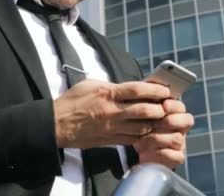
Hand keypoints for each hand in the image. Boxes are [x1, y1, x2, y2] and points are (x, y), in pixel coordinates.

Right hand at [53, 79, 170, 148]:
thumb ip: (111, 85)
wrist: (57, 124)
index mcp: (108, 94)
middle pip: (145, 111)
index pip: (138, 90)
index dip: (155, 90)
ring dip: (154, 123)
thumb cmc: (72, 102)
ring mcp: (112, 128)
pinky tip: (146, 129)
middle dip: (160, 109)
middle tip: (166, 106)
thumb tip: (127, 86)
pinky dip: (143, 134)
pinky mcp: (111, 140)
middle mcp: (112, 111)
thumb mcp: (90, 84)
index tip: (165, 90)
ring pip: (143, 128)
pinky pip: (133, 139)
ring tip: (160, 118)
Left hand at [133, 99, 193, 168]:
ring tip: (143, 139)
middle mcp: (180, 127)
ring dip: (158, 138)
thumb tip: (149, 92)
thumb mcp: (140, 113)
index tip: (164, 105)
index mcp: (174, 113)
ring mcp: (180, 143)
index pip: (180, 107)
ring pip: (178, 138)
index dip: (174, 106)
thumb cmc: (138, 125)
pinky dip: (162, 154)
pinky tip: (148, 152)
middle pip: (187, 120)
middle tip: (154, 124)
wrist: (135, 147)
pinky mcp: (176, 157)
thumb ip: (146, 102)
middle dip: (170, 121)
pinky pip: (177, 156)